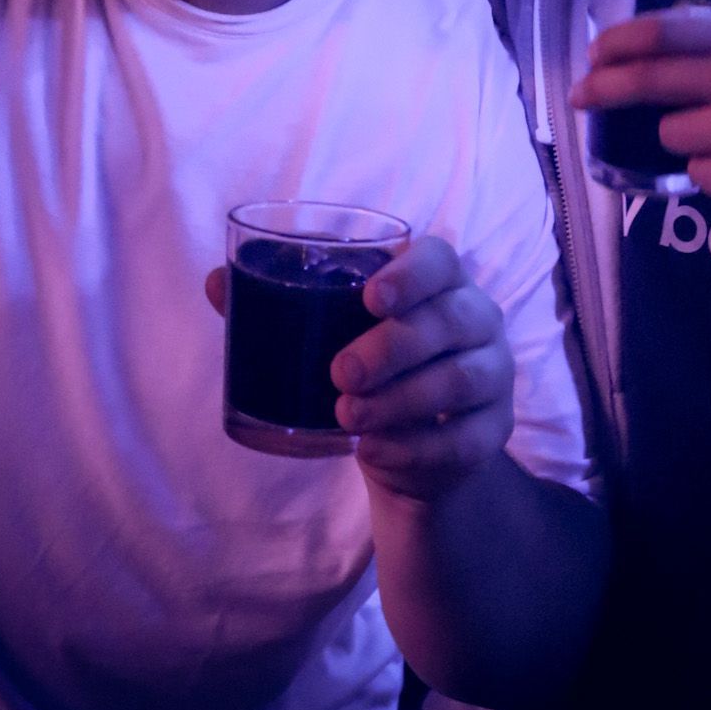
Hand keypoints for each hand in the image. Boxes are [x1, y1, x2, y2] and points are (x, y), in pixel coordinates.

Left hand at [209, 239, 515, 501]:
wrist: (409, 446)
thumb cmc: (370, 369)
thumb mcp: (329, 335)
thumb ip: (279, 304)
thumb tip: (216, 282)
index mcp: (439, 282)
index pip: (440, 259)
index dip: (411, 274)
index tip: (369, 298)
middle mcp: (477, 319)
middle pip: (451, 320)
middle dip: (394, 347)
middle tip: (340, 373)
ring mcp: (494, 375)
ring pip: (460, 379)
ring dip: (401, 400)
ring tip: (347, 417)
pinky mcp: (494, 430)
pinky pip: (464, 438)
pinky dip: (416, 447)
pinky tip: (376, 451)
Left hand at [572, 4, 710, 224]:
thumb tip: (636, 43)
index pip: (661, 32)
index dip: (616, 44)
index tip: (593, 56)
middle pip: (647, 79)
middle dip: (602, 88)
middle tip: (579, 96)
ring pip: (668, 134)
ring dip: (683, 141)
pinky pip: (695, 174)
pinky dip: (709, 175)